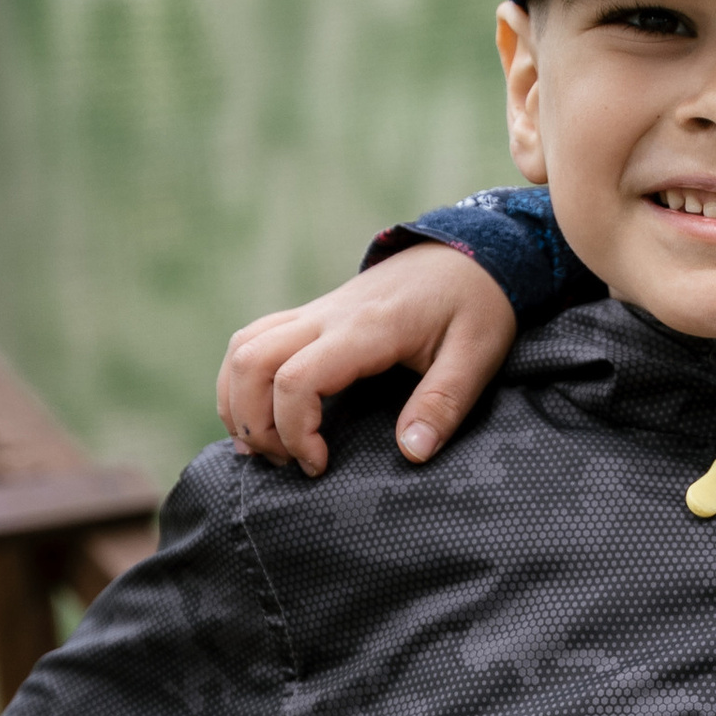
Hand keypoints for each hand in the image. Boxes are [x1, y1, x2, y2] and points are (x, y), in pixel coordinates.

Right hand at [218, 246, 517, 475]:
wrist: (469, 251)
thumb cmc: (477, 304)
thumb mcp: (476, 356)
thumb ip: (443, 404)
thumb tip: (412, 453)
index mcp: (367, 328)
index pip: (297, 378)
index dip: (294, 430)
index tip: (319, 465)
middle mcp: (328, 316)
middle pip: (250, 362)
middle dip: (252, 422)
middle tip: (287, 462)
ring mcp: (316, 312)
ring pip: (242, 348)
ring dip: (238, 400)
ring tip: (269, 445)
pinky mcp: (314, 315)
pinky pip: (254, 340)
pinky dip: (243, 379)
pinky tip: (262, 414)